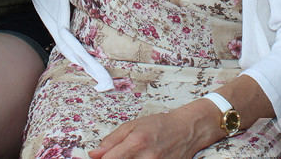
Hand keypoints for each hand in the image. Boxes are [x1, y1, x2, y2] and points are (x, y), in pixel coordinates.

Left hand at [88, 106, 217, 158]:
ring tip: (133, 156)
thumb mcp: (132, 125)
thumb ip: (111, 140)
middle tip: (119, 155)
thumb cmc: (160, 125)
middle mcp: (147, 157)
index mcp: (136, 142)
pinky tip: (140, 158)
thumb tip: (94, 154)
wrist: (186, 129)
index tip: (100, 158)